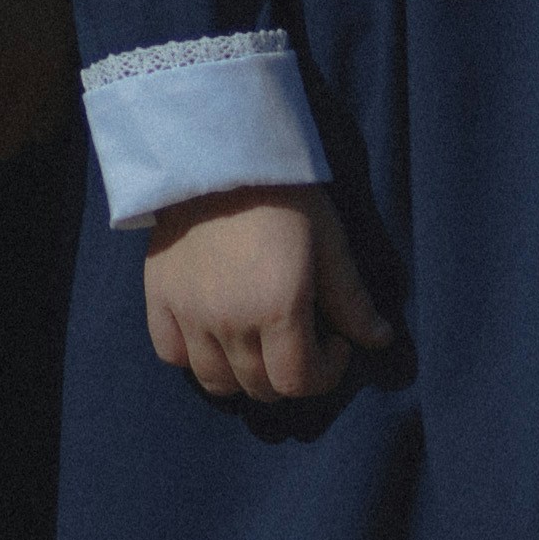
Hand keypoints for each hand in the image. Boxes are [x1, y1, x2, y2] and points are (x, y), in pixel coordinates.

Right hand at [144, 186, 392, 402]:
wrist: (218, 151)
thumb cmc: (284, 193)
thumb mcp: (329, 243)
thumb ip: (351, 300)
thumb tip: (380, 340)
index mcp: (278, 309)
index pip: (299, 381)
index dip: (326, 374)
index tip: (335, 344)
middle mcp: (230, 322)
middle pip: (260, 388)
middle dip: (291, 375)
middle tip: (302, 343)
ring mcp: (189, 314)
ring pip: (215, 380)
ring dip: (245, 376)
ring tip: (259, 346)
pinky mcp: (159, 298)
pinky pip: (171, 354)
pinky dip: (194, 357)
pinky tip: (215, 337)